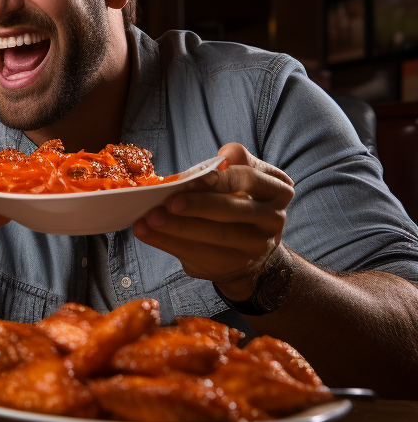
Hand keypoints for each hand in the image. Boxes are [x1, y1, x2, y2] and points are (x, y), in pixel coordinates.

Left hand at [132, 143, 293, 300]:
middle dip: (197, 205)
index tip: (193, 177)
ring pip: (213, 236)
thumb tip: (225, 155)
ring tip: (149, 218)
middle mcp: (272, 219)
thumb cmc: (240, 203)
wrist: (254, 253)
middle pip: (231, 210)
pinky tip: (145, 231)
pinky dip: (165, 241)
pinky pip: (195, 253)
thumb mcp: (245, 180)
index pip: (248, 179)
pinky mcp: (230, 266)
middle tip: (168, 202)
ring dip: (176, 227)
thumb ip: (234, 165)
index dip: (219, 179)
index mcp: (276, 190)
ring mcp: (254, 247)